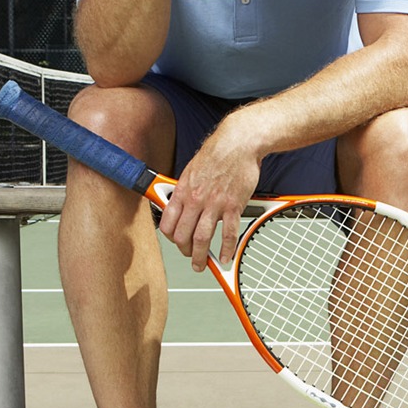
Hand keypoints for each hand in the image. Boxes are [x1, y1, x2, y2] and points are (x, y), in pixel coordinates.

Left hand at [158, 122, 261, 272]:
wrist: (239, 142)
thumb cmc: (217, 152)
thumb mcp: (191, 169)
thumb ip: (186, 189)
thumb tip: (181, 205)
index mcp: (183, 190)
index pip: (168, 223)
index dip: (171, 237)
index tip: (176, 241)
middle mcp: (196, 199)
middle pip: (183, 235)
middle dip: (184, 251)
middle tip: (190, 256)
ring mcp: (215, 204)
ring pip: (202, 238)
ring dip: (200, 256)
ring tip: (202, 264)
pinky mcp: (233, 205)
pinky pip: (228, 233)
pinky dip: (226, 248)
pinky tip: (225, 256)